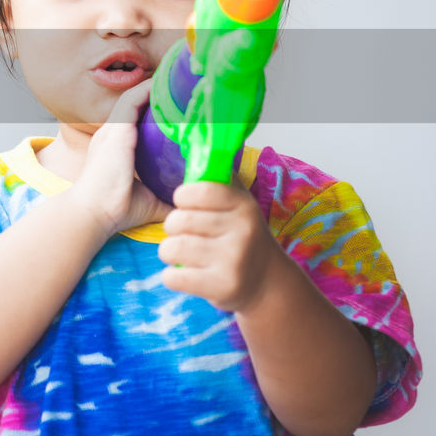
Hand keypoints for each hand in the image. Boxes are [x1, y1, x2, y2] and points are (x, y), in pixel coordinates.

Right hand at [68, 80, 172, 235]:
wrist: (94, 212)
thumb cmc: (116, 208)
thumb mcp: (148, 200)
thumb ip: (167, 198)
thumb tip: (190, 206)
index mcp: (116, 148)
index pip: (135, 120)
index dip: (152, 109)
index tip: (174, 105)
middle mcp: (112, 134)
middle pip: (134, 105)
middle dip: (154, 95)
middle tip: (180, 87)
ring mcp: (113, 129)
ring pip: (134, 98)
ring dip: (153, 87)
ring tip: (175, 78)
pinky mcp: (117, 129)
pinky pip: (133, 100)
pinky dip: (148, 89)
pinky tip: (164, 83)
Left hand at [157, 180, 282, 311]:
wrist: (267, 283)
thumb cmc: (243, 236)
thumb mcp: (240, 204)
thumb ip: (219, 179)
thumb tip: (197, 147)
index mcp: (243, 206)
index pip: (199, 190)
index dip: (182, 196)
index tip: (183, 203)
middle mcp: (241, 232)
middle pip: (178, 220)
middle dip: (172, 227)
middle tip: (182, 232)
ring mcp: (232, 261)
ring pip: (171, 248)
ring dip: (169, 251)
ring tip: (182, 252)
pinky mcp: (221, 287)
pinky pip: (173, 277)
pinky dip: (172, 276)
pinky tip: (185, 273)